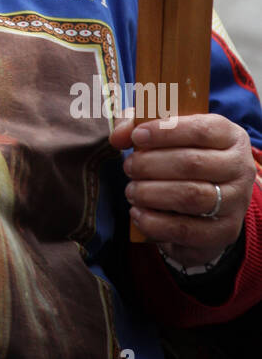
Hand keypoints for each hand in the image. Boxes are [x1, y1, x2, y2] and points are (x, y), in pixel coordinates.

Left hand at [110, 113, 255, 266]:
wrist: (210, 204)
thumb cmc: (183, 158)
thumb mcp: (166, 135)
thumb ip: (138, 126)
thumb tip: (118, 136)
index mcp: (230, 137)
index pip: (200, 129)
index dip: (165, 131)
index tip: (137, 136)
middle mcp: (240, 168)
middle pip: (192, 163)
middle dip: (151, 164)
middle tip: (129, 167)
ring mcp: (235, 203)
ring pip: (190, 196)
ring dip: (151, 193)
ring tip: (132, 190)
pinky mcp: (224, 232)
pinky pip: (186, 230)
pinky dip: (155, 222)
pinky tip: (138, 213)